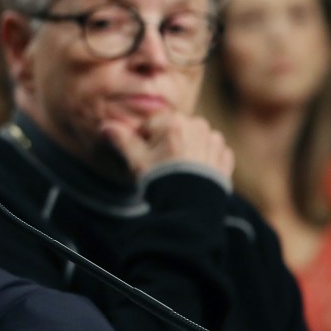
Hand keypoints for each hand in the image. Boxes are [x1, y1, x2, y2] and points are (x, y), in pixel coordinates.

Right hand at [101, 113, 233, 180]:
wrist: (190, 208)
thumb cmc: (160, 179)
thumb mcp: (136, 160)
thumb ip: (121, 139)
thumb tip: (105, 126)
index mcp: (173, 122)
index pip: (151, 125)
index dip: (144, 142)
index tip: (146, 158)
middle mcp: (196, 125)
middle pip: (173, 129)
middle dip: (166, 143)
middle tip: (162, 165)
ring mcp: (214, 140)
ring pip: (193, 138)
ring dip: (186, 148)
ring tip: (178, 170)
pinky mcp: (224, 156)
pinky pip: (211, 150)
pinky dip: (204, 158)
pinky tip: (194, 173)